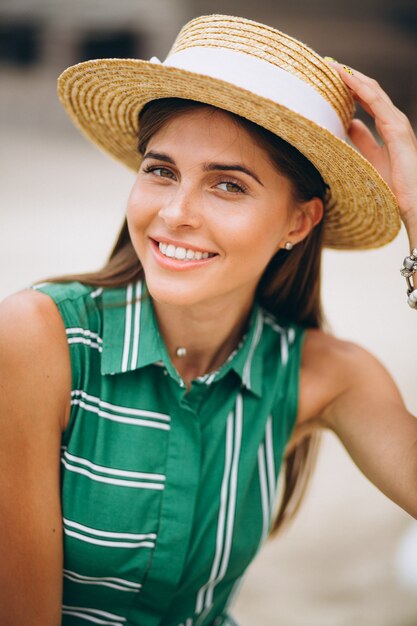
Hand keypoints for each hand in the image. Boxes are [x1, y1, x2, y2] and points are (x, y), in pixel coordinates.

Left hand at [327, 60, 416, 241]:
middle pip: (370, 92)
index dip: (350, 89)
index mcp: (388, 130)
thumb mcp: (371, 161)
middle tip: (326, 66)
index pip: (368, 101)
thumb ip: (363, 142)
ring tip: (331, 66)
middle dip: (349, 78)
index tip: (329, 79)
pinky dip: (361, 87)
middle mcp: (394, 122)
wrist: (415, 204)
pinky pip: (377, 102)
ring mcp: (397, 124)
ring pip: (373, 91)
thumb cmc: (394, 189)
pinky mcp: (397, 130)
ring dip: (352, 77)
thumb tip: (349, 125)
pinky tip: (345, 78)